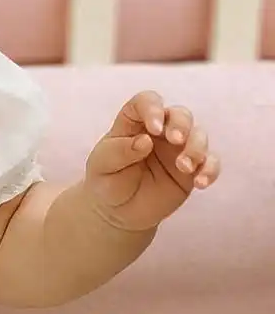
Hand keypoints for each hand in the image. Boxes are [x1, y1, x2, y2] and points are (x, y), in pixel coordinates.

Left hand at [83, 92, 219, 232]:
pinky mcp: (192, 169)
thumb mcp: (102, 166)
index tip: (154, 128)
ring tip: (184, 167)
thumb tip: (145, 141)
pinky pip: (209, 163)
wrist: (117, 212)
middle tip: (176, 140)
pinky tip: (201, 182)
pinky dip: (210, 170)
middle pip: (180, 115)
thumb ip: (119, 152)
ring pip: (199, 136)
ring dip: (196, 148)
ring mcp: (179, 149)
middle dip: (181, 125)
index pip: (147, 101)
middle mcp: (161, 130)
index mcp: (135, 122)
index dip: (153, 109)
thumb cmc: (107, 181)